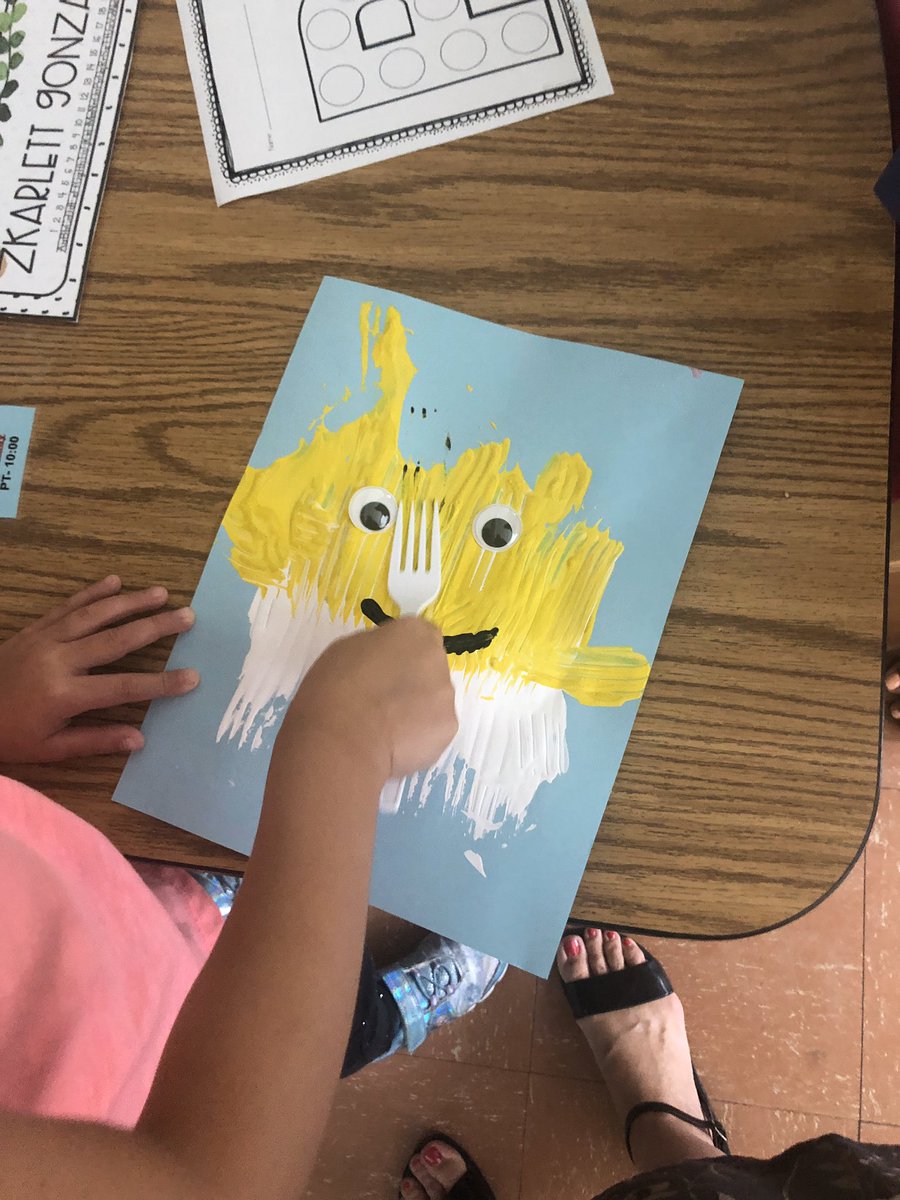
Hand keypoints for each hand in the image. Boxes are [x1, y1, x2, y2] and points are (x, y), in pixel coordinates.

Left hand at [0, 575, 199, 762]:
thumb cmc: (8, 735)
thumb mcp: (49, 750)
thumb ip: (95, 741)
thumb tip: (139, 739)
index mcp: (64, 695)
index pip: (124, 688)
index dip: (161, 683)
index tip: (193, 677)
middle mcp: (58, 660)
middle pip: (116, 640)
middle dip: (155, 627)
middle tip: (188, 616)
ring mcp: (46, 639)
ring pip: (95, 615)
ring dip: (130, 602)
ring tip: (161, 593)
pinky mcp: (35, 629)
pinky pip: (68, 606)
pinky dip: (92, 592)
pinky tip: (115, 581)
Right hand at [283, 618, 456, 778]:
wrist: (342, 740)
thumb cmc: (334, 688)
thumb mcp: (346, 649)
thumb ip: (376, 648)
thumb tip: (384, 660)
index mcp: (413, 632)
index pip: (420, 636)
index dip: (402, 654)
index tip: (384, 669)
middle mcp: (437, 659)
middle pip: (430, 669)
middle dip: (412, 682)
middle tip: (382, 701)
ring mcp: (446, 695)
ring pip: (434, 701)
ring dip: (417, 710)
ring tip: (386, 728)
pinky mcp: (448, 729)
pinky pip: (433, 729)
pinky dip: (418, 736)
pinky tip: (393, 743)